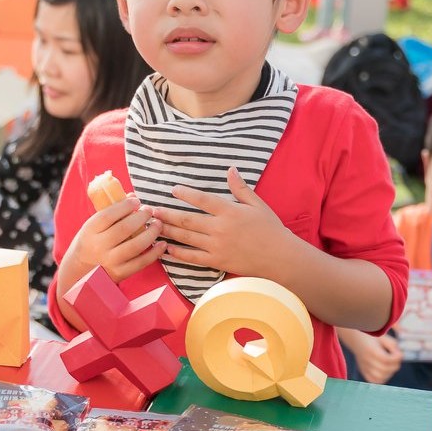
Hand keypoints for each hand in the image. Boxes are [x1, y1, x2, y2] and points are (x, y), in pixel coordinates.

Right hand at [67, 193, 164, 282]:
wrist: (82, 267)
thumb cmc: (93, 239)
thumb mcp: (95, 223)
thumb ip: (113, 210)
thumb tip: (133, 196)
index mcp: (90, 230)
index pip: (108, 215)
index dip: (125, 206)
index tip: (136, 201)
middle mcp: (99, 246)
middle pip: (124, 229)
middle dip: (141, 217)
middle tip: (149, 211)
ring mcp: (110, 261)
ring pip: (135, 245)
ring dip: (151, 233)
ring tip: (158, 224)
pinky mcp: (120, 273)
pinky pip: (141, 262)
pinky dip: (155, 253)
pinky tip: (162, 244)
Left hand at [161, 168, 291, 278]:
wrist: (280, 258)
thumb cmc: (271, 229)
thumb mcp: (258, 205)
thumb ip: (241, 188)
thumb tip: (230, 169)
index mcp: (230, 211)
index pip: (203, 200)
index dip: (186, 194)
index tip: (173, 189)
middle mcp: (220, 228)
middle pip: (188, 220)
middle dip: (168, 214)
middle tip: (151, 210)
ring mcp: (217, 246)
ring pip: (186, 238)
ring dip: (168, 231)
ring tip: (153, 226)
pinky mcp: (217, 261)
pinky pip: (193, 258)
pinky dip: (178, 254)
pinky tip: (166, 249)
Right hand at [349, 331, 402, 383]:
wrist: (355, 337)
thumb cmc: (370, 334)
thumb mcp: (382, 335)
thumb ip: (392, 344)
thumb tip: (400, 354)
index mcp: (371, 350)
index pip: (386, 359)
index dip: (397, 358)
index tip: (400, 353)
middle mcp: (367, 360)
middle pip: (385, 369)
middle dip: (395, 365)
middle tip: (397, 358)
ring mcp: (364, 367)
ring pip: (381, 377)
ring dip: (390, 372)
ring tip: (392, 364)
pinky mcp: (363, 371)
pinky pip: (374, 380)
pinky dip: (382, 378)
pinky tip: (385, 371)